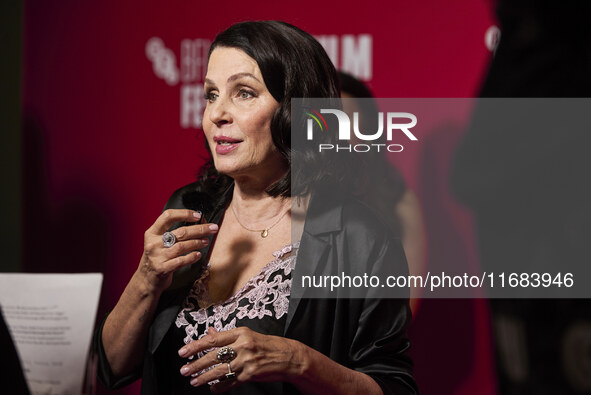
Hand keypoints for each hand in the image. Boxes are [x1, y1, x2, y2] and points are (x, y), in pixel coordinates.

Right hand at [139, 209, 217, 292]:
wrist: (146, 279)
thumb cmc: (157, 257)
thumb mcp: (158, 242)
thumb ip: (172, 232)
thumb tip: (197, 222)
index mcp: (152, 233)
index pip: (168, 216)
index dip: (184, 214)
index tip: (198, 215)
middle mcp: (153, 243)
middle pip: (181, 232)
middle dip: (200, 229)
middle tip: (212, 228)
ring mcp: (157, 256)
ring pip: (182, 246)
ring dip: (197, 243)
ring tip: (206, 241)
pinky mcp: (162, 269)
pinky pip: (181, 261)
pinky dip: (192, 257)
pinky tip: (198, 255)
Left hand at [178, 327, 306, 391]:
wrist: (287, 357)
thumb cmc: (267, 345)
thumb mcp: (247, 335)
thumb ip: (226, 336)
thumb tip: (209, 333)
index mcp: (240, 333)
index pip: (213, 340)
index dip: (196, 346)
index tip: (183, 352)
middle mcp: (242, 346)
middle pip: (213, 356)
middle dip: (196, 364)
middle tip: (184, 370)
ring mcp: (246, 361)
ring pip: (220, 370)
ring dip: (204, 377)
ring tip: (194, 381)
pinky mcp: (250, 374)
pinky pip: (231, 382)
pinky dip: (220, 387)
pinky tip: (212, 389)